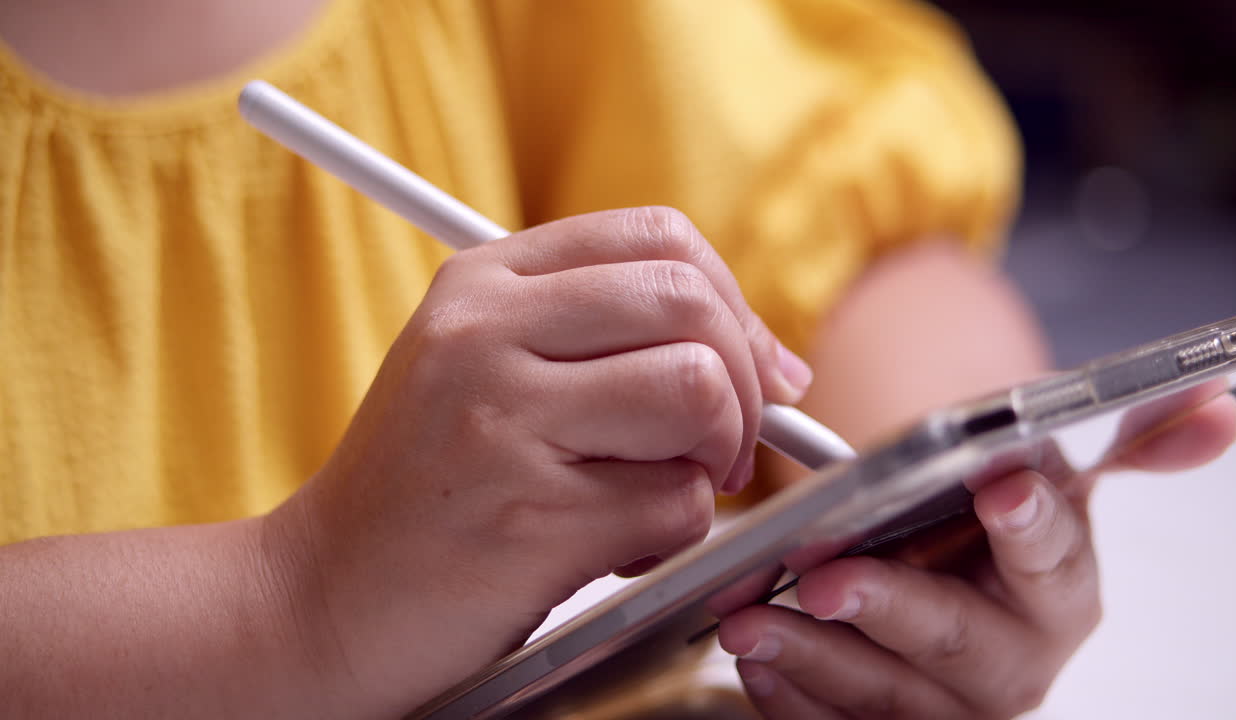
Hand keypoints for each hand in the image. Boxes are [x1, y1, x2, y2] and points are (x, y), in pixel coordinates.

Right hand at [259, 207, 810, 713]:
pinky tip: (608, 550)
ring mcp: (503, 423)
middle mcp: (486, 334)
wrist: (322, 598)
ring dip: (710, 462)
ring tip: (654, 497)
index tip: (753, 368)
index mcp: (482, 282)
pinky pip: (676, 506)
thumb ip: (606, 339)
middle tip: (724, 447)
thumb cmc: (430, 485)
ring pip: (698, 396)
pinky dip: (670, 537)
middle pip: (691, 305)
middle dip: (743, 385)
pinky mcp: (530, 519)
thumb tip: (772, 362)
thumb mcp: (484, 369)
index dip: (733, 302)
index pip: (659, 238)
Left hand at [719, 393, 1235, 718]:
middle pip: (960, 644)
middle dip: (892, 609)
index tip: (999, 486)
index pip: (1053, 558)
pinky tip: (756, 661)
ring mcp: (953, 708)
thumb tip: (1218, 402)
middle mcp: (1015, 661)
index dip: (1028, 524)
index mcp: (1061, 592)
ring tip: (755, 621)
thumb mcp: (1044, 478)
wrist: (942, 576)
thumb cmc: (982, 525)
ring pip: (890, 698)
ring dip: (817, 660)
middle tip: (828, 578)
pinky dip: (791, 699)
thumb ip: (1123, 443)